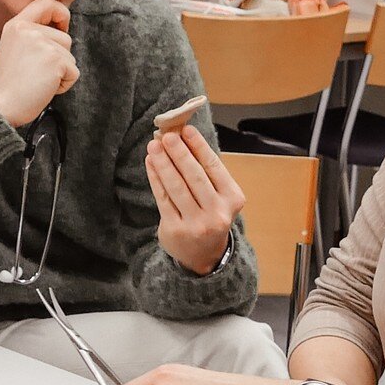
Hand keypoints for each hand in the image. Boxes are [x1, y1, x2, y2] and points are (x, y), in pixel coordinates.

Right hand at [0, 0, 78, 126]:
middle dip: (60, 58)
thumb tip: (61, 32)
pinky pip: (74, 71)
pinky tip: (45, 88)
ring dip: (61, 72)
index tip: (61, 29)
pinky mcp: (55, 60)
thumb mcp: (14, 48)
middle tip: (38, 72)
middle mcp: (28, 29)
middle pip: (65, 37)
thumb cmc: (8, 85)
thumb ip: (32, 35)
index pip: (46, 2)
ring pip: (70, 55)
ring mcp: (42, 43)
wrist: (0, 106)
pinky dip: (64, 84)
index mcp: (16, 24)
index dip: (60, 13)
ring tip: (38, 80)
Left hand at [146, 126, 244, 274]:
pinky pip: (163, 199)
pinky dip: (156, 179)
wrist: (204, 255)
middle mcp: (217, 212)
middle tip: (167, 136)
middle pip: (194, 177)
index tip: (186, 129)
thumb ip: (205, 171)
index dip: (199, 146)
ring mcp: (196, 224)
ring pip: (176, 187)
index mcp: (232, 199)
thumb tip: (184, 138)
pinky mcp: (175, 230)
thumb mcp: (218, 195)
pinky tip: (151, 164)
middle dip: (179, 153)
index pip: (213, 167)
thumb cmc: (211, 215)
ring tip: (154, 146)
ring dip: (164, 163)